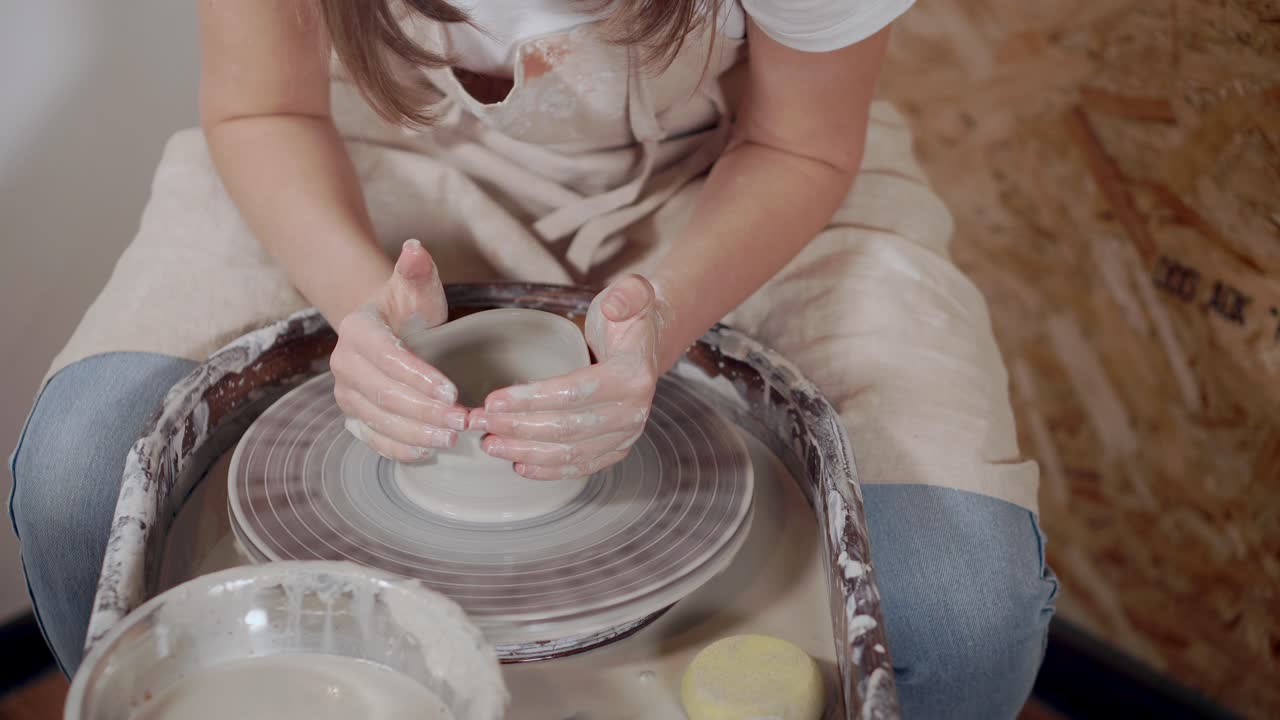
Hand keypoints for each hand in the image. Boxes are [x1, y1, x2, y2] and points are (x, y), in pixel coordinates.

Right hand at [331, 239, 466, 460]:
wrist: (389, 330)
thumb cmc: (408, 308)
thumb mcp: (416, 286)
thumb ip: (417, 271)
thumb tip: (415, 250)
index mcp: (357, 329)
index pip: (386, 357)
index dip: (417, 376)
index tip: (452, 391)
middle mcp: (343, 364)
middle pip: (383, 395)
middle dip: (424, 411)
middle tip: (463, 421)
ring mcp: (346, 394)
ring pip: (378, 420)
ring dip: (417, 434)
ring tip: (453, 437)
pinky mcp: (355, 418)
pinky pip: (373, 439)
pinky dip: (399, 449)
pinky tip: (428, 452)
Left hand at [471, 275, 664, 479]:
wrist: (644, 349)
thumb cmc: (626, 320)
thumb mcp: (632, 294)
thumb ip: (627, 294)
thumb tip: (615, 306)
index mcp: (634, 376)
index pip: (575, 392)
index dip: (531, 398)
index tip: (493, 399)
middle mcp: (634, 412)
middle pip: (568, 427)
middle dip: (518, 427)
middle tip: (479, 422)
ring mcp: (626, 436)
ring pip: (569, 452)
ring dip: (525, 451)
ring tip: (489, 443)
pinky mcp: (616, 450)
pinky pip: (580, 466)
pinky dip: (548, 470)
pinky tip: (518, 465)